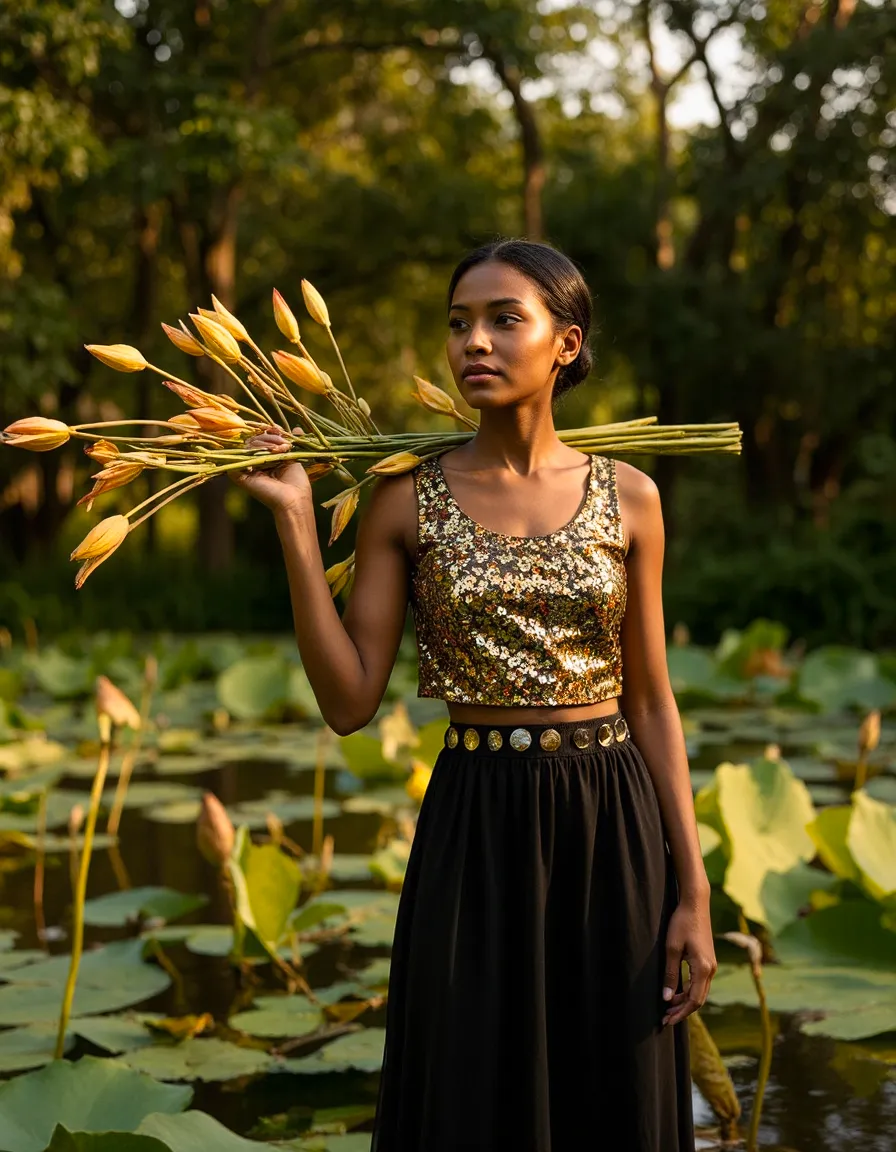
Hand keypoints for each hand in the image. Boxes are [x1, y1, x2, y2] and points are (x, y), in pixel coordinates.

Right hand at [229, 425, 312, 515]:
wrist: (293, 498)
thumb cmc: (296, 481)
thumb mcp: (295, 456)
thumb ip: (293, 442)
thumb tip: (296, 428)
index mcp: (266, 458)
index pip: (261, 438)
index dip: (268, 432)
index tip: (278, 429)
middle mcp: (255, 462)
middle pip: (253, 440)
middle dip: (269, 438)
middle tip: (284, 444)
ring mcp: (247, 469)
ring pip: (247, 446)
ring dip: (264, 443)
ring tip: (279, 451)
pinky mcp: (239, 476)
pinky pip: (238, 458)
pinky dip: (251, 453)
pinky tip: (266, 456)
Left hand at [661, 896, 716, 1026]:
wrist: (695, 903)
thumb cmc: (681, 923)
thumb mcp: (672, 948)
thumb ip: (671, 974)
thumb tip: (667, 998)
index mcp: (703, 968)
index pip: (694, 1001)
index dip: (680, 1013)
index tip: (667, 1021)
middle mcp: (711, 969)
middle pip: (699, 1000)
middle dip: (682, 1011)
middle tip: (665, 1018)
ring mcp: (711, 965)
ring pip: (700, 992)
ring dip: (685, 1001)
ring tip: (668, 1007)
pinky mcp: (708, 960)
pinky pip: (700, 982)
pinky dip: (689, 991)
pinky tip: (677, 992)